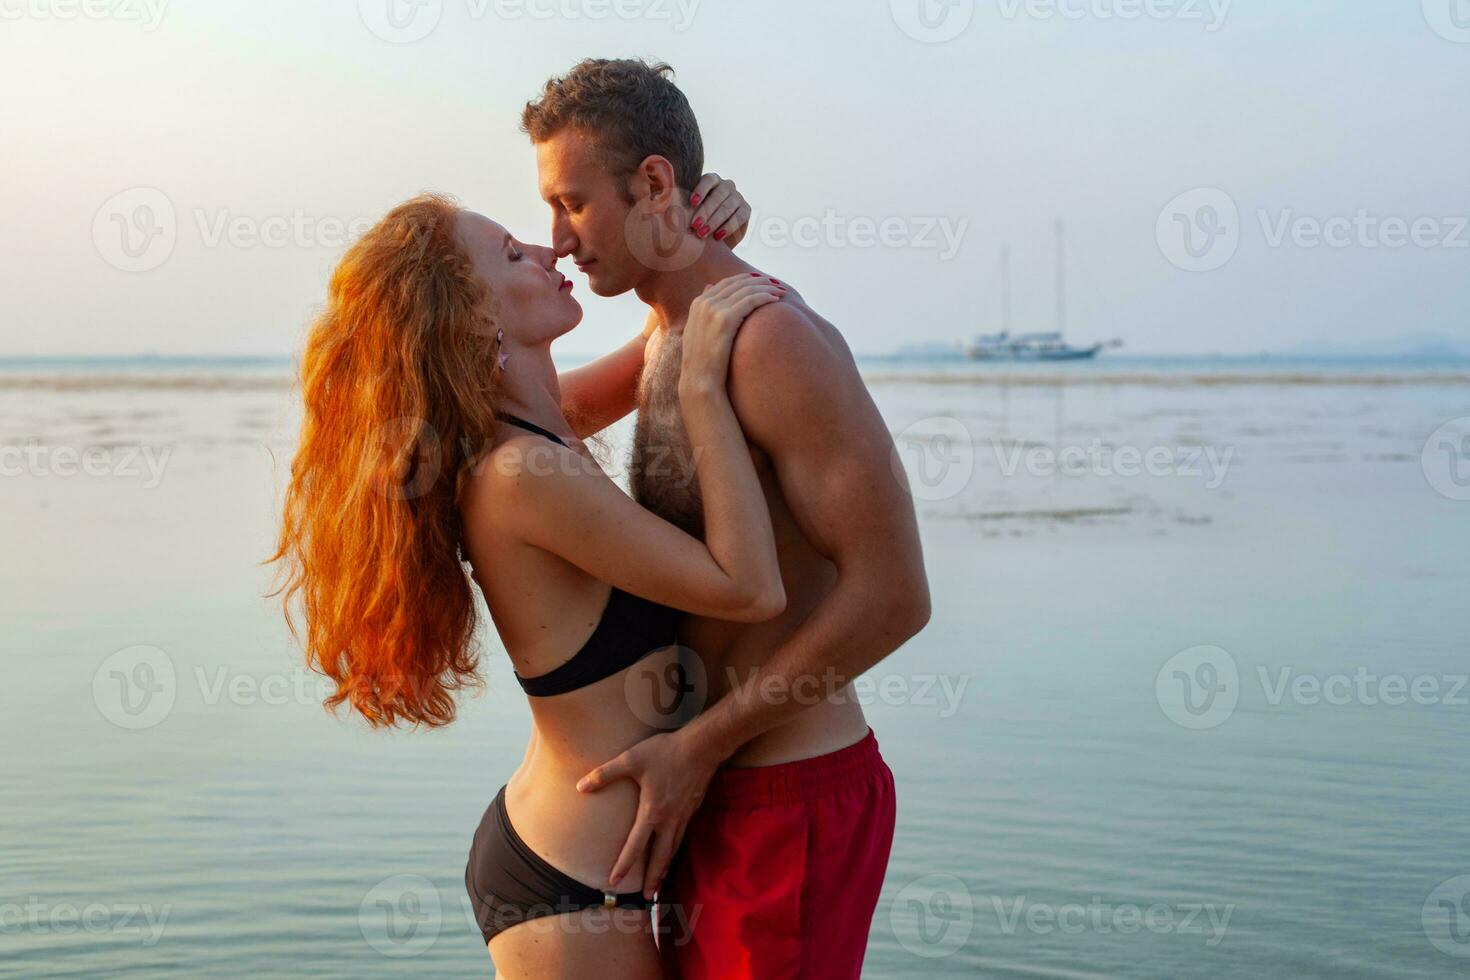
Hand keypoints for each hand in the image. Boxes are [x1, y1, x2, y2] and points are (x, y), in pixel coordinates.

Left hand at [577, 728, 722, 899]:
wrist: (703, 745)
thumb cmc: (666, 752)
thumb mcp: (631, 759)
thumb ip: (605, 774)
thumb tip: (580, 787)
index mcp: (653, 812)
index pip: (636, 846)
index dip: (624, 865)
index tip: (614, 882)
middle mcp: (670, 820)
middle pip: (660, 857)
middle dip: (653, 879)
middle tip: (648, 898)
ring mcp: (684, 816)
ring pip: (674, 849)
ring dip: (666, 868)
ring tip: (661, 881)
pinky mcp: (693, 809)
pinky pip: (682, 836)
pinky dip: (676, 850)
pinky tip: (673, 849)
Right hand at [680, 273, 784, 393]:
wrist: (700, 381)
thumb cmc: (704, 362)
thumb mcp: (698, 331)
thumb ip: (704, 309)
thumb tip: (710, 286)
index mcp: (698, 304)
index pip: (726, 282)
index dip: (746, 279)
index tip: (762, 281)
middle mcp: (704, 303)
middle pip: (737, 283)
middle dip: (759, 281)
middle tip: (775, 283)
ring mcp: (713, 310)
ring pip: (746, 290)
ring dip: (766, 287)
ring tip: (781, 291)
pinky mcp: (725, 319)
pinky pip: (750, 300)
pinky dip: (765, 296)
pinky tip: (776, 299)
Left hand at [689, 173, 750, 247]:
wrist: (715, 236)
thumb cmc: (697, 220)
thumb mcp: (690, 211)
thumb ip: (685, 206)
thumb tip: (671, 206)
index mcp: (712, 180)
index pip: (708, 180)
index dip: (701, 190)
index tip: (692, 203)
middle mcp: (726, 186)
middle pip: (718, 195)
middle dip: (705, 211)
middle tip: (694, 225)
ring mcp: (737, 197)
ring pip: (728, 206)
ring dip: (714, 221)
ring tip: (702, 234)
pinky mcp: (746, 210)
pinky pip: (739, 217)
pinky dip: (728, 227)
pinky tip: (718, 236)